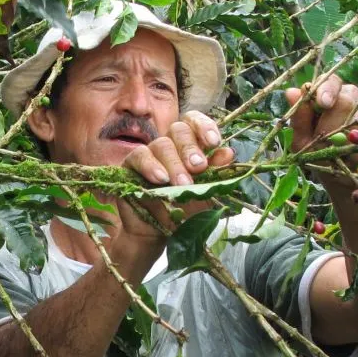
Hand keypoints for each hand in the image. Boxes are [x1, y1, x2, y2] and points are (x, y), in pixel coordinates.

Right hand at [116, 110, 235, 241]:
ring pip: (161, 144)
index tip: (214, 142)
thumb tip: (227, 153)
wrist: (156, 234)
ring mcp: (149, 153)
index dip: (204, 126)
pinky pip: (139, 156)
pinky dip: (151, 166)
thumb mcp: (204, 194)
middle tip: (198, 167)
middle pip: (178, 129)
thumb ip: (215, 175)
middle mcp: (170, 145)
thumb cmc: (182, 212)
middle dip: (190, 148)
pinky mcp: (130, 165)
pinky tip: (160, 179)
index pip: (194, 122)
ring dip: (174, 163)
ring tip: (182, 183)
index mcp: (190, 146)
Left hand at [284, 75, 357, 173]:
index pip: (330, 81)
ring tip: (338, 156)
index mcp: (328, 94)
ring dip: (346, 143)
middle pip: (346, 101)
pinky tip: (354, 159)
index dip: (327, 90)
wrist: (338, 174)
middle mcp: (349, 95)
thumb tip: (291, 92)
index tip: (323, 104)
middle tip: (325, 145)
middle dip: (333, 126)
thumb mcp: (301, 140)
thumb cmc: (315, 152)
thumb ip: (298, 118)